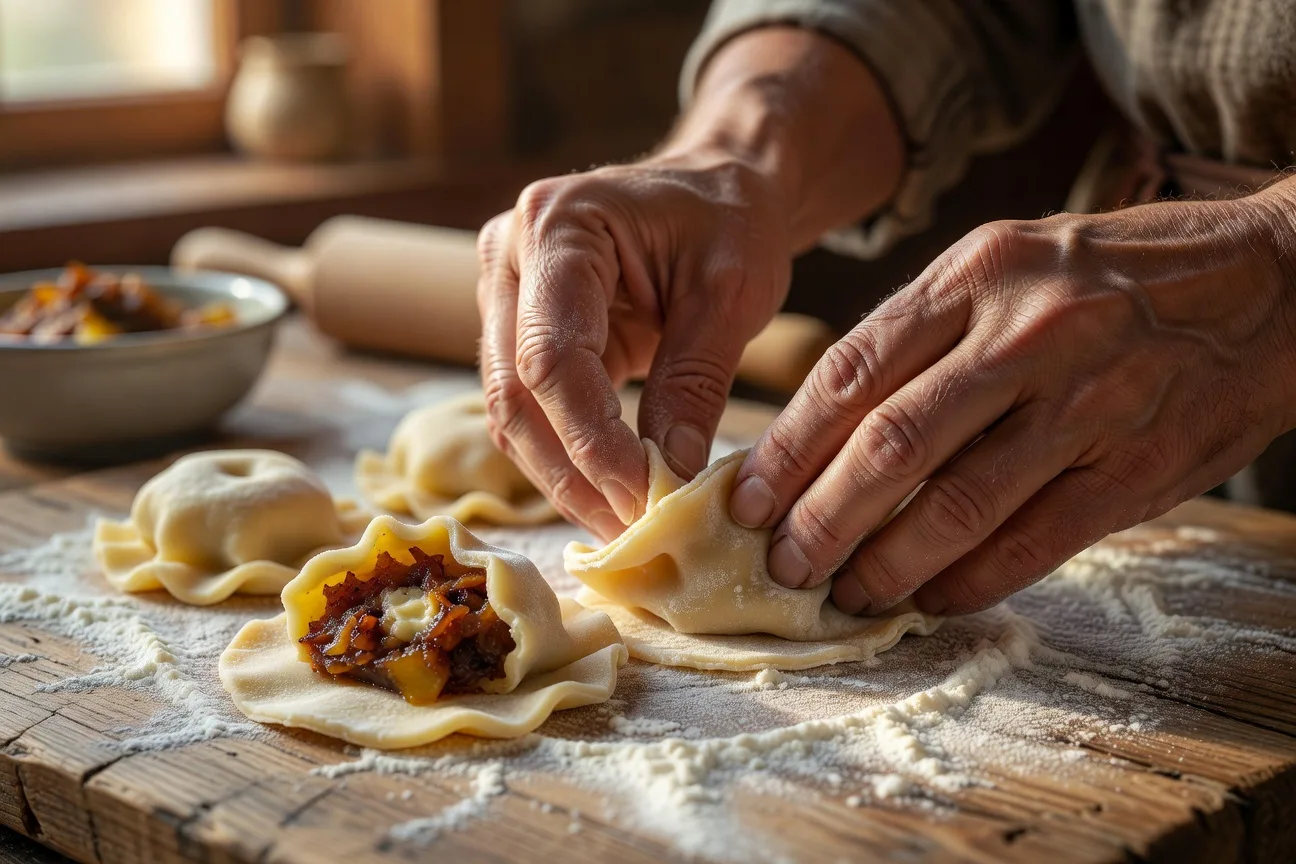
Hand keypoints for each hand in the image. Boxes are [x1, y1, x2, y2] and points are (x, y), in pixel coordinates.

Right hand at [476, 151, 792, 538]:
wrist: (716, 185)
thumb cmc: (731, 220)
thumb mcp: (733, 292)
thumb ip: (694, 381)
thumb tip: (669, 476)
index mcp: (558, 226)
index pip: (552, 357)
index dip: (591, 440)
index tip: (643, 498)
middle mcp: (508, 255)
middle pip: (516, 393)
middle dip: (573, 473)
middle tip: (633, 533)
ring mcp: (502, 292)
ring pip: (511, 411)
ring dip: (564, 477)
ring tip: (624, 526)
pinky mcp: (516, 327)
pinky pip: (527, 407)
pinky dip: (565, 456)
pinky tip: (609, 494)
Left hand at [731, 183, 1295, 614]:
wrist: (1270, 279)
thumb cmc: (1110, 276)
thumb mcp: (1006, 262)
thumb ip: (923, 332)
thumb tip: (828, 427)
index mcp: (976, 275)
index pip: (851, 371)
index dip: (788, 447)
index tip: (747, 500)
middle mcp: (1026, 334)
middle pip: (892, 445)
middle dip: (821, 519)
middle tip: (783, 565)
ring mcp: (1088, 401)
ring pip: (961, 504)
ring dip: (889, 563)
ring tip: (847, 593)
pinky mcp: (1141, 465)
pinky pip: (1037, 540)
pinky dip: (973, 580)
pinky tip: (932, 599)